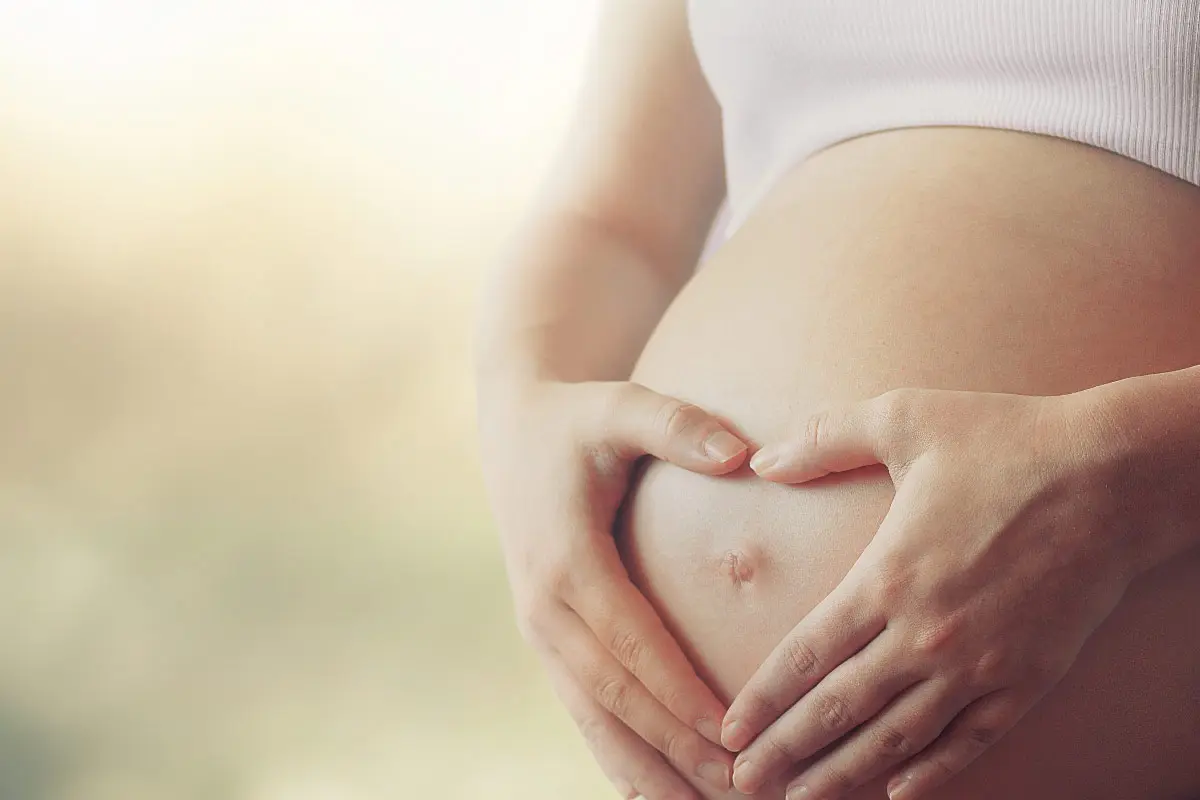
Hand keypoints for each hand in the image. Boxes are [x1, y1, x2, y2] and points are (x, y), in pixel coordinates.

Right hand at [478, 379, 746, 797]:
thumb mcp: (619, 406)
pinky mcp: (549, 640)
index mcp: (565, 562)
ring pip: (595, 722)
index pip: (632, 647)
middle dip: (676, 754)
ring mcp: (541, 631)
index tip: (733, 740)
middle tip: (739, 794)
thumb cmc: (577, 420)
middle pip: (616, 701)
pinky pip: (585, 711)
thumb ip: (677, 425)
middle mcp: (545, 610)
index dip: (681, 697)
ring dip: (649, 772)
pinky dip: (621, 757)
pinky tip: (659, 793)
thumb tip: (742, 454)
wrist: (514, 432)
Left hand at [721, 387, 1134, 799]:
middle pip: (839, 708)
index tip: (731, 732)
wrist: (1115, 475)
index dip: (764, 700)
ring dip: (844, 773)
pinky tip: (900, 791)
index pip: (806, 656)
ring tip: (803, 799)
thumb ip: (824, 438)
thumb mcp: (904, 417)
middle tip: (743, 785)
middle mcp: (926, 634)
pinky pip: (971, 741)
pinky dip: (933, 772)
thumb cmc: (1007, 441)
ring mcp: (979, 665)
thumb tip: (761, 460)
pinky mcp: (1028, 679)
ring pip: (897, 737)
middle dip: (787, 751)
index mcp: (887, 577)